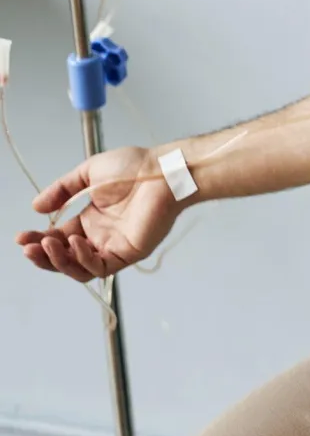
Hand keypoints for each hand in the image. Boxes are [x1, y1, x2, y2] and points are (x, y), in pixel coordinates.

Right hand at [15, 146, 180, 280]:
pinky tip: (75, 242)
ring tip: (46, 244)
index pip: (58, 238)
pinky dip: (83, 259)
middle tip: (28, 246)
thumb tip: (36, 208)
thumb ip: (62, 190)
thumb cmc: (135, 167)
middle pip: (64, 257)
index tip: (21, 237)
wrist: (162, 170)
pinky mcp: (129, 253)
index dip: (38, 240)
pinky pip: (101, 267)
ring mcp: (114, 246)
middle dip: (42, 255)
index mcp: (91, 220)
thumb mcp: (89, 173)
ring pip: (79, 268)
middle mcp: (100, 237)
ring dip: (58, 260)